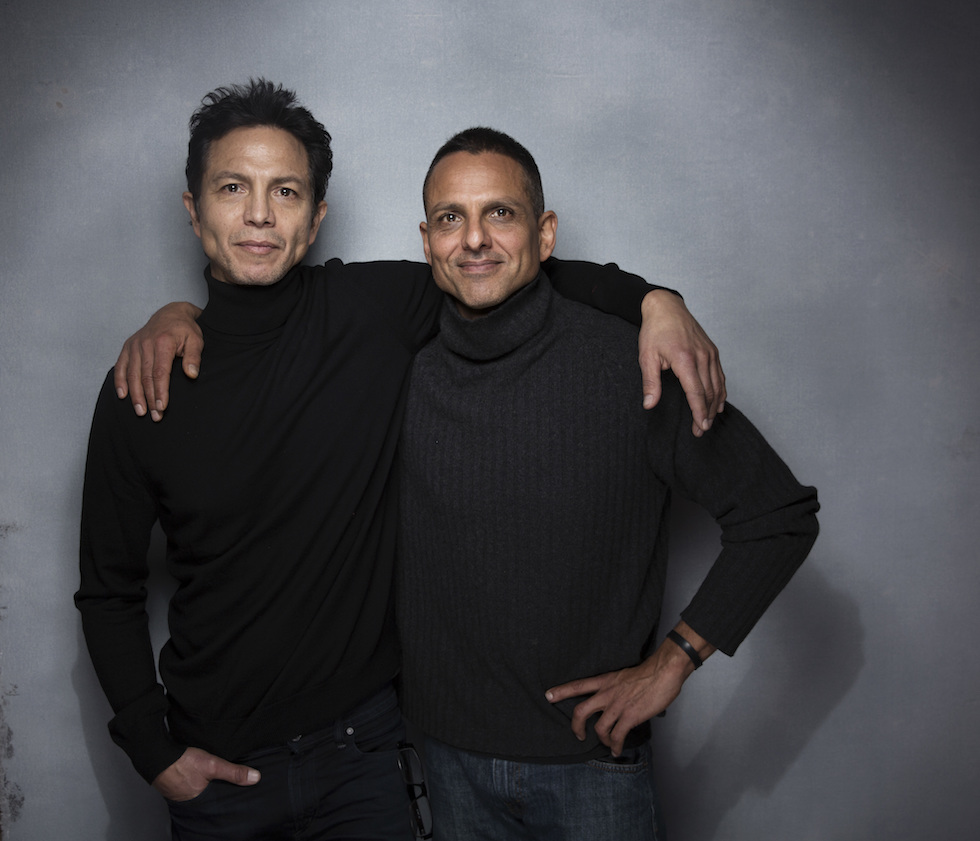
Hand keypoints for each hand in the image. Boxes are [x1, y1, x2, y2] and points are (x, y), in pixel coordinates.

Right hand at [113, 302, 203, 420]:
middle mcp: (145, 344)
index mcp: (162, 343)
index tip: (162, 407)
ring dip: (135, 395)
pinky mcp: (128, 347)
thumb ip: (194, 357)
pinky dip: (120, 381)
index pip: (160, 373)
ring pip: (132, 374)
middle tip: (154, 416)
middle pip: (145, 377)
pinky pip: (121, 366)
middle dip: (149, 398)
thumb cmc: (185, 329)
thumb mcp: (196, 340)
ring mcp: (134, 345)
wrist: (171, 313)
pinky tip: (122, 396)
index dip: (160, 392)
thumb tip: (192, 374)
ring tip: (140, 412)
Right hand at [151, 747, 259, 801]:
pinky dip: (199, 781)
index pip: (220, 803)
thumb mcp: (213, 765)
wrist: (156, 754)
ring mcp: (181, 793)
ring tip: (220, 779)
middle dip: (221, 792)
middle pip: (211, 797)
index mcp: (200, 801)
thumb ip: (234, 772)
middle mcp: (190, 801)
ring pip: (202, 791)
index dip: (230, 797)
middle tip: (233, 785)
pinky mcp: (176, 785)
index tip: (242, 793)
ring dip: (210, 785)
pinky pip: (192, 785)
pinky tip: (203, 774)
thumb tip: (255, 778)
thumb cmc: (182, 762)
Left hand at [545, 623, 713, 755]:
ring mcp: (618, 706)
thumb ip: (615, 688)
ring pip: (599, 728)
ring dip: (601, 740)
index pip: (578, 685)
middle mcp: (607, 693)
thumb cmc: (648, 673)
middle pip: (581, 711)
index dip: (561, 691)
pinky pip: (617, 736)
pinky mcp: (630, 716)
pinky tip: (616, 750)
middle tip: (577, 735)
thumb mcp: (623, 676)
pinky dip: (615, 746)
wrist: (663, 672)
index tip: (548, 695)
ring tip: (606, 745)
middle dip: (575, 726)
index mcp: (605, 681)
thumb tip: (616, 700)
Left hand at [638, 290, 725, 435]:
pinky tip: (718, 402)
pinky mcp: (712, 350)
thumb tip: (649, 405)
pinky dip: (721, 390)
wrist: (666, 306)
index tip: (700, 426)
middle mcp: (702, 356)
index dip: (699, 411)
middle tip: (701, 430)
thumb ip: (650, 383)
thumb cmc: (654, 330)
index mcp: (685, 359)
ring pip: (717, 384)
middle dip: (706, 413)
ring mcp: (710, 353)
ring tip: (709, 421)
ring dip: (715, 404)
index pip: (696, 392)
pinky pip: (720, 375)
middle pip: (709, 392)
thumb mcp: (646, 357)